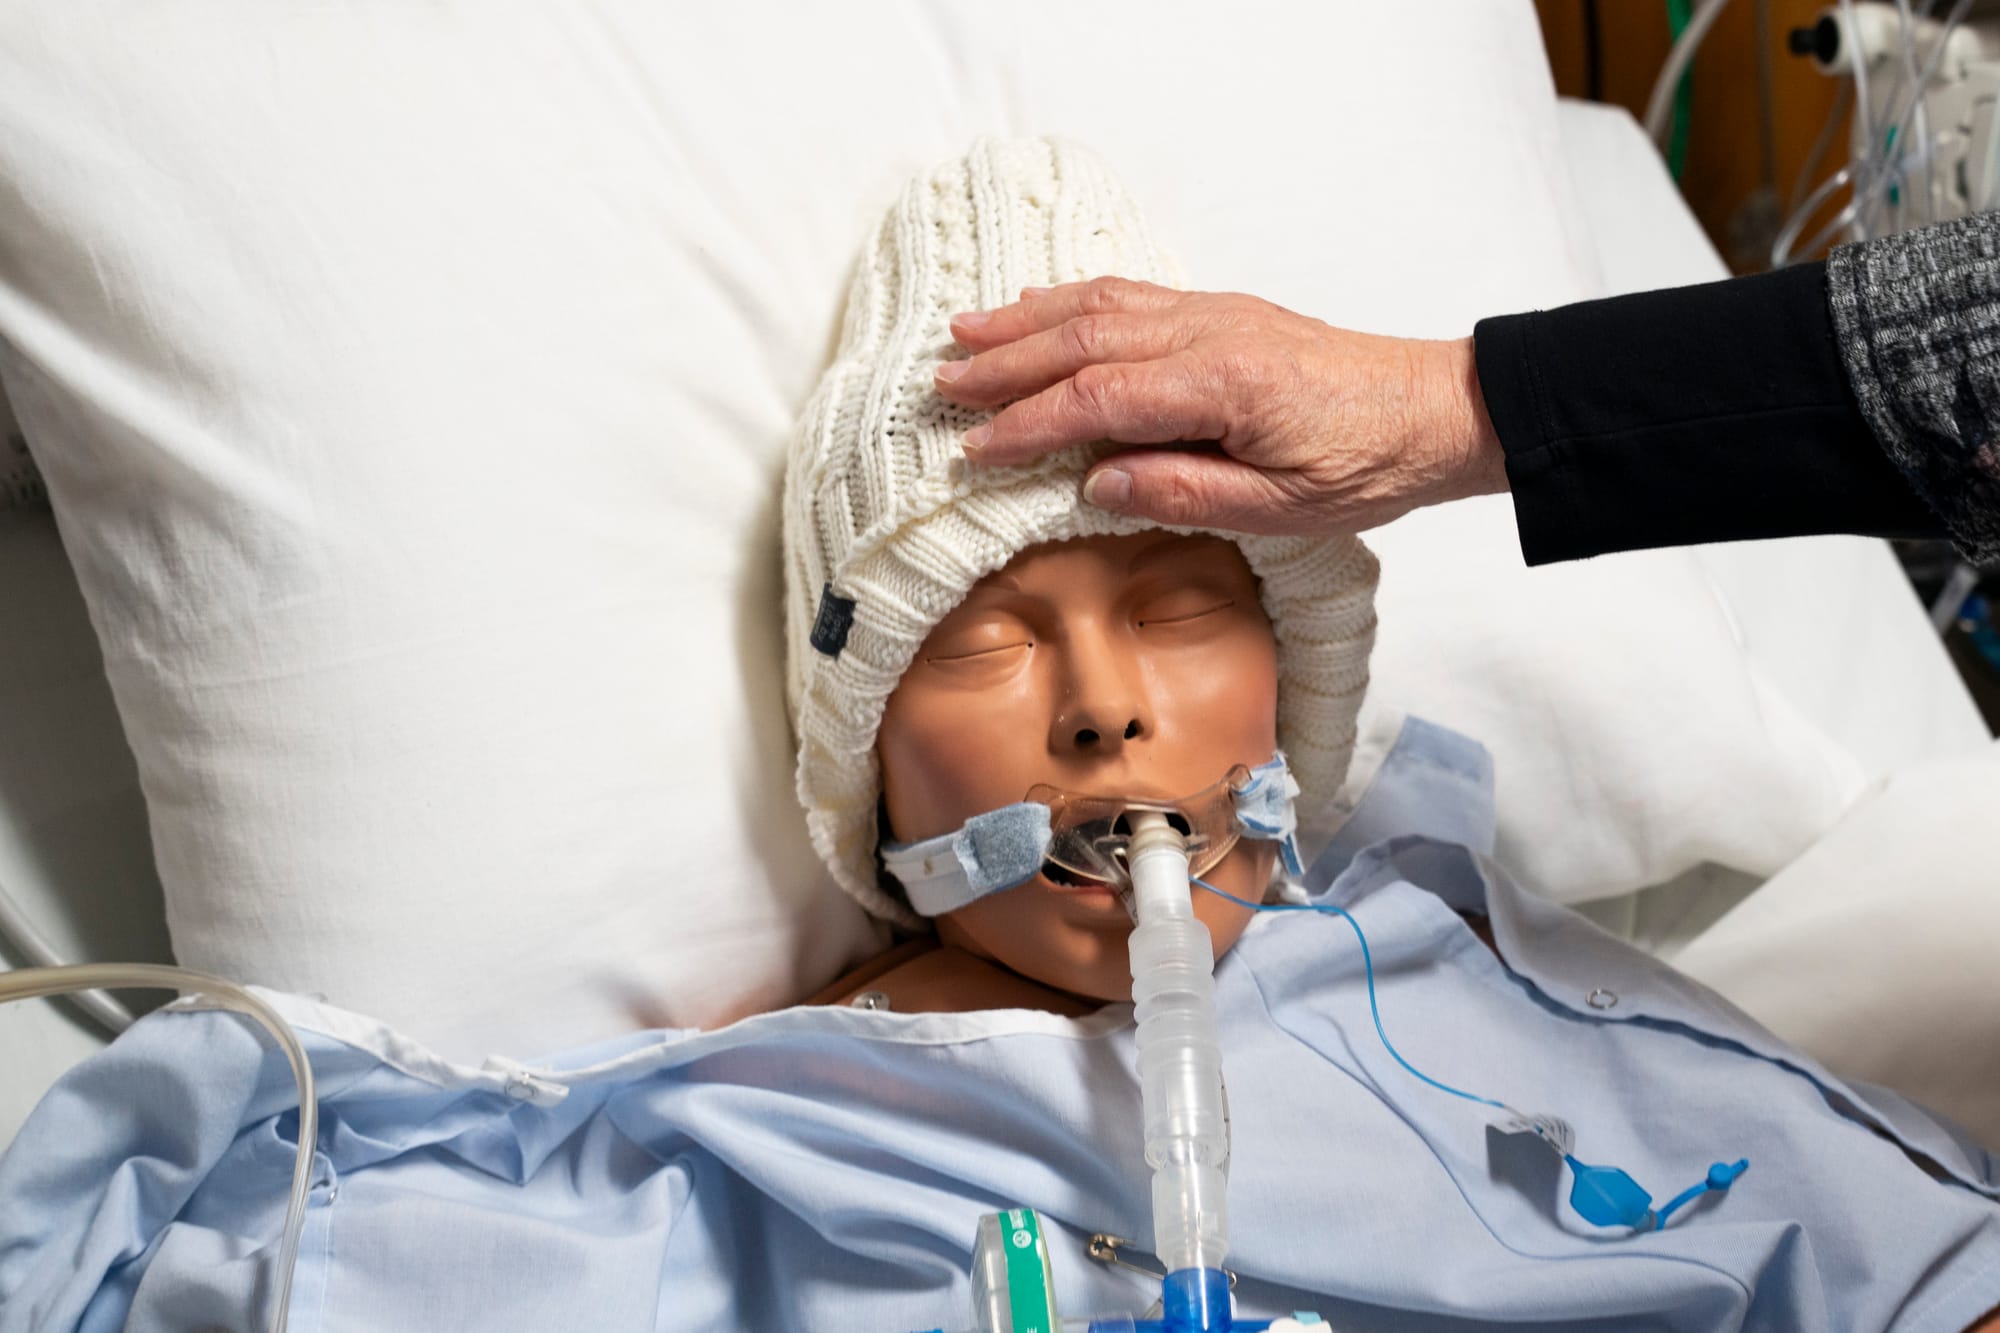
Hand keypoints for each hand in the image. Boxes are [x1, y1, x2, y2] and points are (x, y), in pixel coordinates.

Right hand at [935, 277, 1508, 535]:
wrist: (1434, 410)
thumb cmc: (1366, 467)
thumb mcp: (1279, 508)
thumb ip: (1182, 492)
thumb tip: (1093, 482)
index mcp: (1222, 385)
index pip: (1098, 397)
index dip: (1028, 424)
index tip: (976, 449)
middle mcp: (1209, 334)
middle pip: (1084, 338)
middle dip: (1006, 363)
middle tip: (944, 386)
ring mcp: (1215, 313)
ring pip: (1101, 305)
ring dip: (1027, 320)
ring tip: (965, 333)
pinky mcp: (1223, 311)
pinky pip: (1132, 294)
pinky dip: (1075, 298)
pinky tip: (1040, 306)